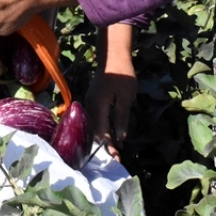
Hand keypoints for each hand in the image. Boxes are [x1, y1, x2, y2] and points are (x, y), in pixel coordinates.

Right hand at [88, 24, 135, 160]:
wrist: (113, 56)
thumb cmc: (122, 75)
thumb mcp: (126, 98)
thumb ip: (121, 118)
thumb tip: (120, 138)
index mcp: (98, 106)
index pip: (102, 132)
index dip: (109, 146)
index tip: (117, 158)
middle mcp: (90, 106)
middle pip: (95, 131)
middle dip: (105, 145)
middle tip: (116, 158)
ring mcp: (89, 102)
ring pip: (93, 126)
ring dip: (103, 138)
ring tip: (114, 149)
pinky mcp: (92, 100)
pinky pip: (94, 119)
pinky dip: (101, 129)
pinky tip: (109, 134)